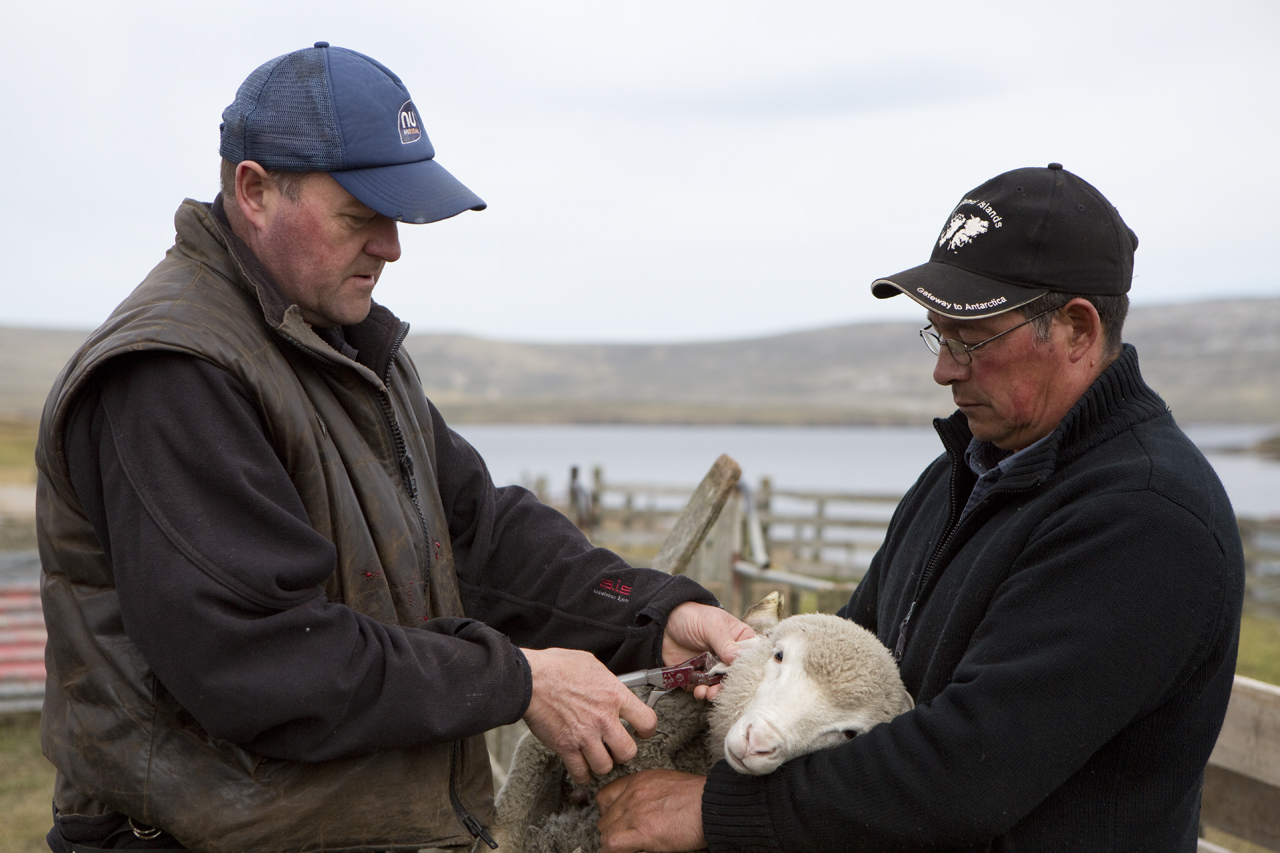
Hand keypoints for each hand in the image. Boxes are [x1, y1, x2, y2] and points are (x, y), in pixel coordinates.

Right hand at [521, 647, 657, 783]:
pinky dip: (582, 774)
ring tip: (598, 757)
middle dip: (624, 752)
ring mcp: (585, 736)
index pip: (647, 721)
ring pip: (606, 766)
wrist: (529, 680)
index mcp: (614, 695)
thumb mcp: (592, 664)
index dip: (647, 730)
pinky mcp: (566, 747)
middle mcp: (603, 719)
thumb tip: (613, 687)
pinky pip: (581, 772)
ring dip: (602, 763)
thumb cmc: (556, 667)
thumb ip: (608, 681)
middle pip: (629, 751)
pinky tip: (581, 766)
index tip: (641, 732)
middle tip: (617, 747)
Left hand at [597, 769, 706, 852]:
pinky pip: (612, 845)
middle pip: (605, 817)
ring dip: (612, 843)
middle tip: (622, 840)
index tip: (613, 822)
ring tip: (625, 849)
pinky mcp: (643, 832)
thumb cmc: (698, 797)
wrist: (713, 804)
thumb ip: (648, 794)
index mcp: (639, 781)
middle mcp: (633, 794)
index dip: (607, 813)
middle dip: (611, 831)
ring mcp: (636, 812)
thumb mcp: (666, 784)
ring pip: (606, 832)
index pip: (606, 796)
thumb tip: (642, 810)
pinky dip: (613, 851)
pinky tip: (625, 852)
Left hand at [663, 602, 755, 699]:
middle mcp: (729, 656)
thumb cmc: (693, 616)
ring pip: (720, 685)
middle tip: (721, 689)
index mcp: (739, 640)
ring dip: (715, 692)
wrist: (664, 623)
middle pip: (736, 676)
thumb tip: (739, 658)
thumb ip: (725, 643)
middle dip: (730, 685)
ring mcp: (714, 667)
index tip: (744, 677)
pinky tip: (698, 690)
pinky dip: (701, 692)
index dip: (749, 669)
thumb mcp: (712, 625)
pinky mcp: (698, 676)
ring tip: (708, 693)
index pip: (751, 657)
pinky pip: (703, 688)